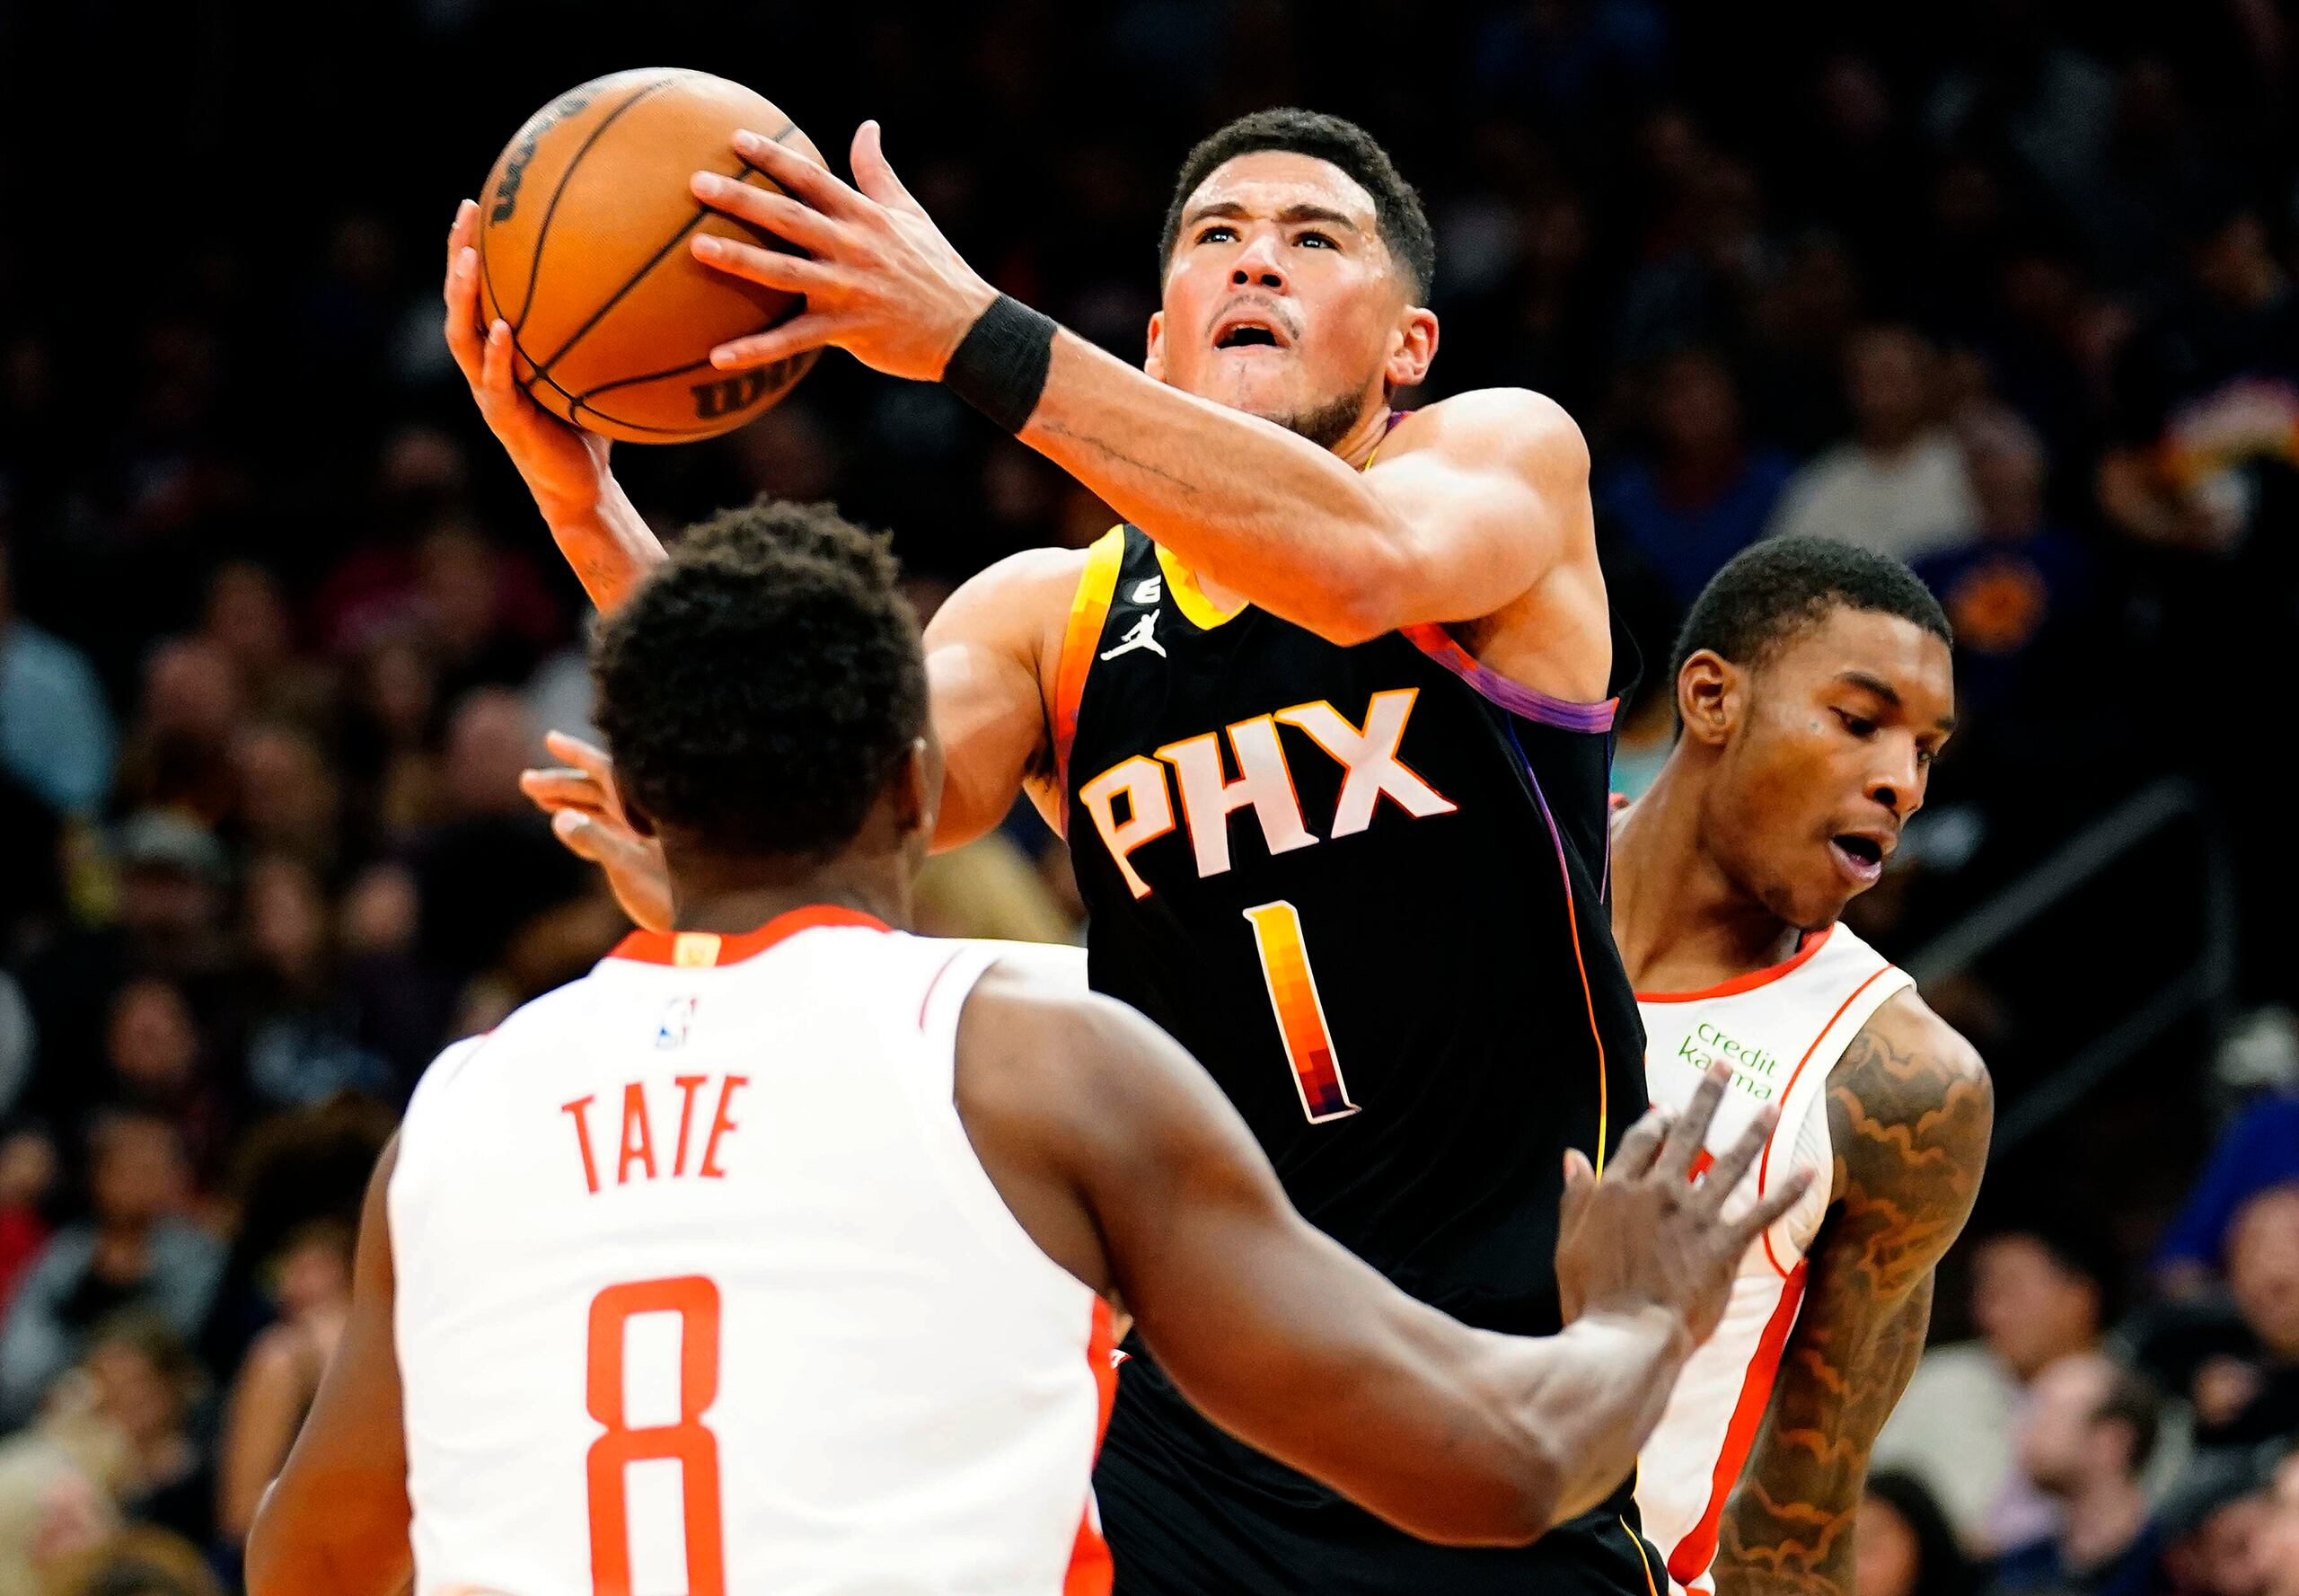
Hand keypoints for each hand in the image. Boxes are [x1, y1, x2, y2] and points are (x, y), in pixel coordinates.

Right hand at [441, 199, 614, 520]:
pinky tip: (502, 328)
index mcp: (501, 352)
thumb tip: (650, 288)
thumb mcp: (596, 373)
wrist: (582, 490)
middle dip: (457, 254)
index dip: (472, 247)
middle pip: (459, 300)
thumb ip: (606, 337)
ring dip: (463, 297)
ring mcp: (489, 393)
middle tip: (466, 211)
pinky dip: (496, 355)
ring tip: (468, 259)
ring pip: (463, 337)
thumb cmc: (590, 429)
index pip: (480, 290)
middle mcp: (485, 367)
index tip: (480, 202)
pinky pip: (495, 383)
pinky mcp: (505, 421)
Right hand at [518, 730, 672, 930]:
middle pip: (598, 791)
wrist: (706, 928)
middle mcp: (646, 816)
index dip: (578, 755)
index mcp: (647, 809)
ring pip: (601, 812)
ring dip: (570, 804)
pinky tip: (565, 826)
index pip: (607, 772)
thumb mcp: (632, 868)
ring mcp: (644, 836)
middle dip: (564, 785)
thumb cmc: (676, 895)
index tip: (551, 739)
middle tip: (527, 782)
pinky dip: (585, 828)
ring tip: (539, 799)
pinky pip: (608, 833)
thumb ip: (597, 841)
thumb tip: (561, 819)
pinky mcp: (642, 856)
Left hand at [684, 120, 999, 378]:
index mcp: (866, 217)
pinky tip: (717, 356)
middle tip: (697, 183)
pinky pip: (793, 341)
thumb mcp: (911, 215)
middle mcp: (853, 248)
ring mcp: (848, 290)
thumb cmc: (937, 270)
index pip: (813, 179)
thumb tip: (866, 127)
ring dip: (740, 260)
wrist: (969, 330)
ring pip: (785, 272)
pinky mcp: (848, 330)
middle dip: (742, 198)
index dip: (774, 158)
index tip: (735, 139)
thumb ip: (878, 173)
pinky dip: (756, 351)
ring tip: (697, 248)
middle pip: (789, 217)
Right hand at [1555, 1063, 1812, 1348]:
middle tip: (1722, 1068)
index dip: (1656, 1120)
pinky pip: (1761, 1214)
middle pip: (1686, 1135)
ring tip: (1772, 1106)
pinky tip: (1808, 1172)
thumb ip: (1576, 1197)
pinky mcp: (1723, 1246)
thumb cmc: (1590, 1296)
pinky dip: (1786, 1192)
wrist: (1625, 1337)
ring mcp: (1694, 1217)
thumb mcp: (1569, 1242)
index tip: (1667, 1107)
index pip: (1641, 1140)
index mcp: (1619, 1189)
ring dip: (1753, 1132)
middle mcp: (1660, 1192)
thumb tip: (1574, 1156)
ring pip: (1728, 1164)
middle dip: (1706, 1097)